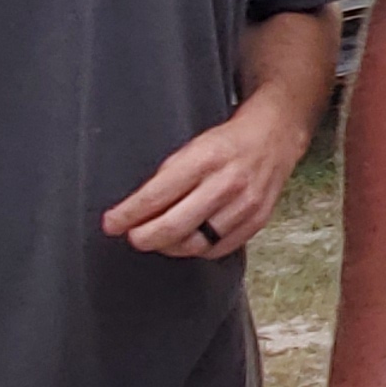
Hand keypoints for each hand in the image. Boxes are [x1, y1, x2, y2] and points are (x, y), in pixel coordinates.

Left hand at [106, 89, 316, 259]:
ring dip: (169, 246)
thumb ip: (167, 177)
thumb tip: (135, 210)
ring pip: (196, 243)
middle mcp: (225, 183)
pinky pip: (219, 249)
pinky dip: (198, 249)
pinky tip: (188, 241)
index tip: (111, 223)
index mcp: (204, 159)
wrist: (274, 136)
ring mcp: (244, 205)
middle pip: (174, 226)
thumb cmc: (226, 142)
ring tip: (159, 239)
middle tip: (133, 237)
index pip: (156, 195)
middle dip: (144, 237)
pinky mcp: (256, 220)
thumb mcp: (191, 147)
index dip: (128, 214)